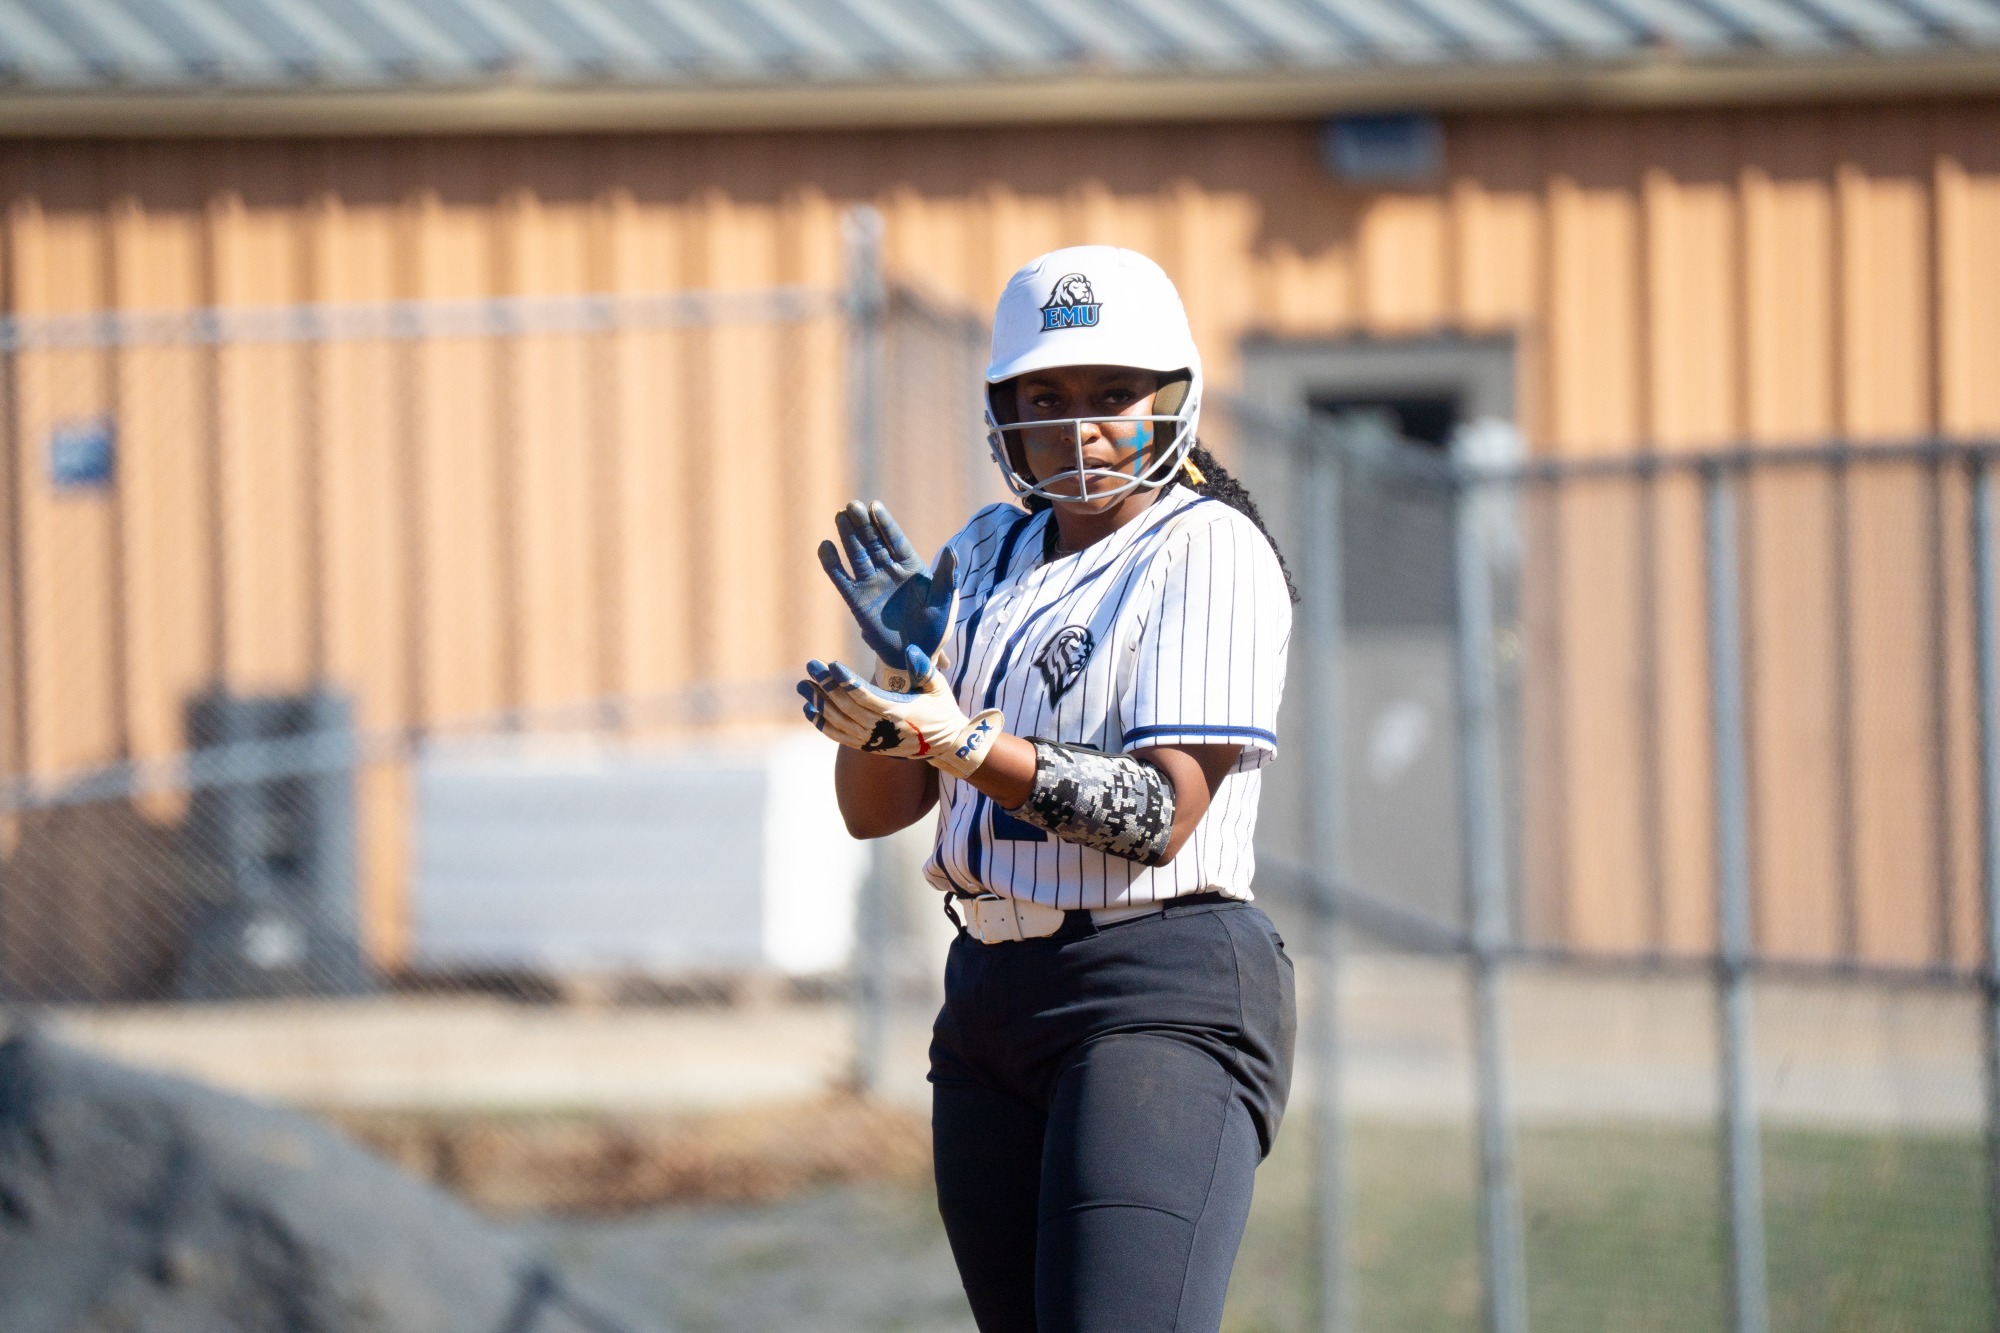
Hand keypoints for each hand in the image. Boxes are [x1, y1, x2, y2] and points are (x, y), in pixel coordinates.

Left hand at [797, 646, 1001, 778]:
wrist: (945, 746)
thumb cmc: (941, 710)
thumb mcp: (938, 688)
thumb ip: (925, 670)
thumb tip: (912, 651)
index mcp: (899, 713)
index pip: (866, 697)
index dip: (847, 682)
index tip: (832, 665)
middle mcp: (883, 729)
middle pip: (847, 707)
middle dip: (826, 686)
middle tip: (811, 665)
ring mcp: (874, 740)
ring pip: (839, 722)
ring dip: (818, 703)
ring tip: (802, 685)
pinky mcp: (869, 747)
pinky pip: (840, 736)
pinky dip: (822, 724)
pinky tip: (808, 709)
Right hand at [817, 501, 957, 690]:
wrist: (915, 654)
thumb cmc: (935, 627)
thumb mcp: (944, 600)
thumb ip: (946, 575)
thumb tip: (951, 549)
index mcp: (911, 566)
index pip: (895, 539)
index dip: (885, 523)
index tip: (875, 506)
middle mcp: (888, 570)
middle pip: (873, 541)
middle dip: (863, 524)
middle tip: (852, 505)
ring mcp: (871, 583)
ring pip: (857, 554)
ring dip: (848, 536)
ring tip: (840, 516)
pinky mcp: (856, 600)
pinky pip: (841, 579)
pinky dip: (832, 564)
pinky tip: (825, 547)